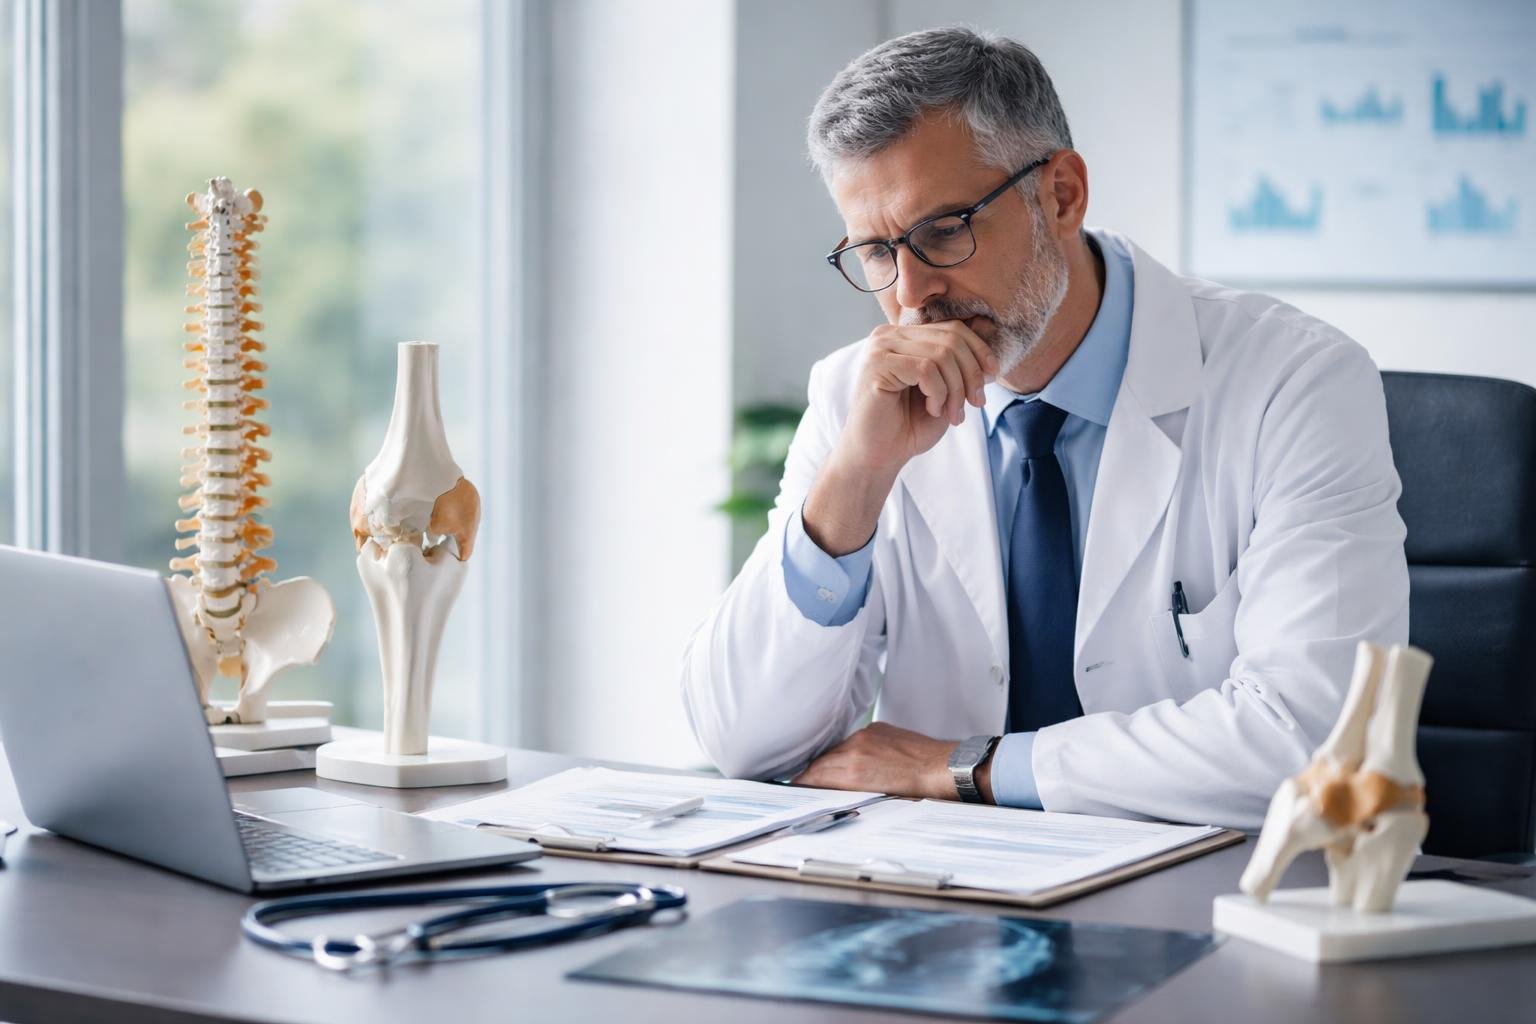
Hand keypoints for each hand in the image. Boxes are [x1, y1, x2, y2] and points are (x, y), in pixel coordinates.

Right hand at [793, 722, 983, 800]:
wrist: (946, 768)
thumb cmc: (919, 792)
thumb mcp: (879, 799)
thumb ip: (851, 793)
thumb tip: (833, 793)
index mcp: (854, 771)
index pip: (815, 776)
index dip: (801, 784)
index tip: (793, 789)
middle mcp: (856, 749)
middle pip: (821, 762)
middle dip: (811, 774)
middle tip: (801, 785)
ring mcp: (866, 736)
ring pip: (836, 750)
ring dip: (829, 762)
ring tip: (824, 776)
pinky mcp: (876, 728)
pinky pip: (852, 740)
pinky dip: (847, 751)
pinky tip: (851, 761)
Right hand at [843, 321, 998, 474]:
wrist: (878, 457)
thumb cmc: (909, 426)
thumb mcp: (945, 389)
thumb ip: (959, 360)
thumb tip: (986, 324)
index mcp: (904, 336)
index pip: (953, 329)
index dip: (979, 351)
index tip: (992, 377)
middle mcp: (888, 335)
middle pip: (951, 339)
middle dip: (972, 374)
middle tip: (975, 403)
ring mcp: (880, 348)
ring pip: (942, 354)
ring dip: (956, 389)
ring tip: (952, 414)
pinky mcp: (877, 365)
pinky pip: (925, 369)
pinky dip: (938, 393)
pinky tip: (932, 410)